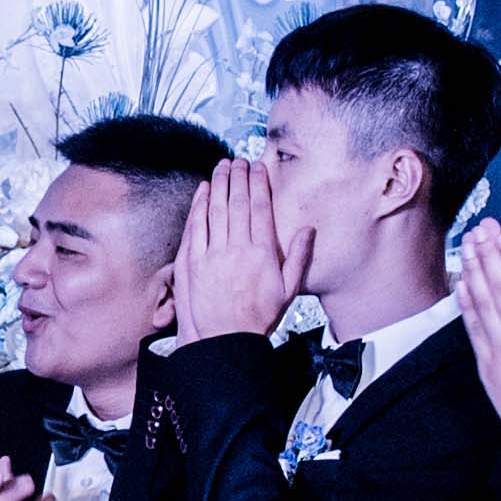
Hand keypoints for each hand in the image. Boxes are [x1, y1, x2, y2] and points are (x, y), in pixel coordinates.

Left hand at [172, 161, 298, 346]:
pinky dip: (199, 204)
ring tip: (223, 166)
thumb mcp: (288, 291)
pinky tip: (204, 189)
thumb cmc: (257, 318)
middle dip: (239, 177)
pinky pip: (196, 225)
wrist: (223, 340)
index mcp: (263, 254)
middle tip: (239, 160)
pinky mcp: (192, 261)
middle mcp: (238, 249)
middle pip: (238, 203)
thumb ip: (299, 258)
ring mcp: (212, 253)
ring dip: (220, 184)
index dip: (259, 184)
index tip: (258, 168)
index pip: (260, 209)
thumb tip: (308, 230)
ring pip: (216, 209)